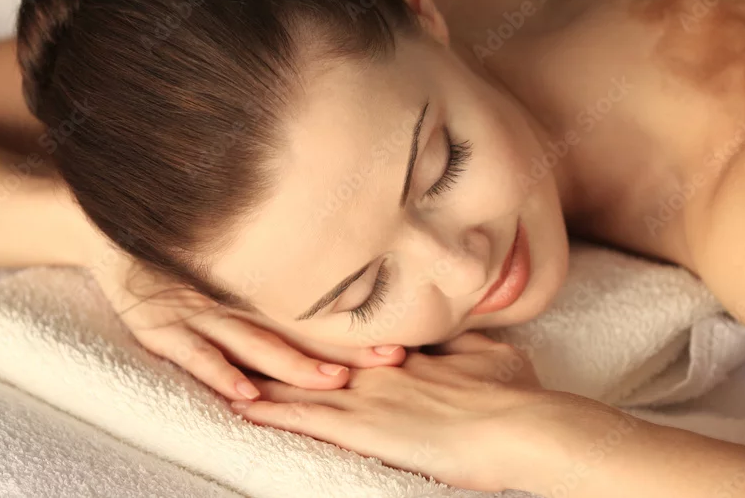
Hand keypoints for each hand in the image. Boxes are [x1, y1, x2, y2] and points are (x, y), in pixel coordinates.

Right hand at [87, 248, 405, 400]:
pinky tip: (248, 394)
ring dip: (292, 364)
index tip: (398, 340)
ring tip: (332, 382)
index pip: (312, 312)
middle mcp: (230, 298)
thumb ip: (272, 269)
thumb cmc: (176, 242)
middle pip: (294, 327)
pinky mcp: (158, 326)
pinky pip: (193, 354)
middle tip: (390, 359)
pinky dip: (220, 373)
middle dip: (341, 348)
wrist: (106, 226)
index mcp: (251, 284)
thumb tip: (337, 273)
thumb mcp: (226, 253)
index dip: (352, 329)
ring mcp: (194, 313)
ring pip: (253, 342)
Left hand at [229, 331, 562, 491]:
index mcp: (407, 351)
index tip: (291, 317)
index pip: (352, 337)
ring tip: (224, 362)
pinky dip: (271, 412)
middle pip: (316, 351)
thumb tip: (457, 327)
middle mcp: (378, 366)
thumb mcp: (490, 355)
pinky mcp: (362, 427)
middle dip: (278, 344)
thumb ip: (462, 344)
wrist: (519, 425)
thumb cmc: (513, 394)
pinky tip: (239, 406)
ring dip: (262, 374)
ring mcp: (368, 394)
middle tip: (239, 327)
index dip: (320, 330)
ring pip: (301, 381)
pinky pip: (303, 419)